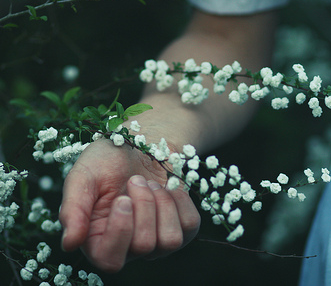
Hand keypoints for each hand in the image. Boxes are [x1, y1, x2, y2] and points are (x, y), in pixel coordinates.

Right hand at [59, 139, 199, 272]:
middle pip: (145, 245)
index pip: (110, 260)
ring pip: (171, 240)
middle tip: (135, 180)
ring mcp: (158, 241)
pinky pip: (190, 225)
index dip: (120, 231)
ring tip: (151, 184)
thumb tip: (70, 243)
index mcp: (98, 240)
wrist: (140, 140)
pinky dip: (181, 200)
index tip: (122, 199)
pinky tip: (168, 186)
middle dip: (143, 204)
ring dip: (163, 204)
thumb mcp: (83, 177)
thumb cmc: (107, 160)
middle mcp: (129, 247)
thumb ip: (73, 209)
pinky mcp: (182, 228)